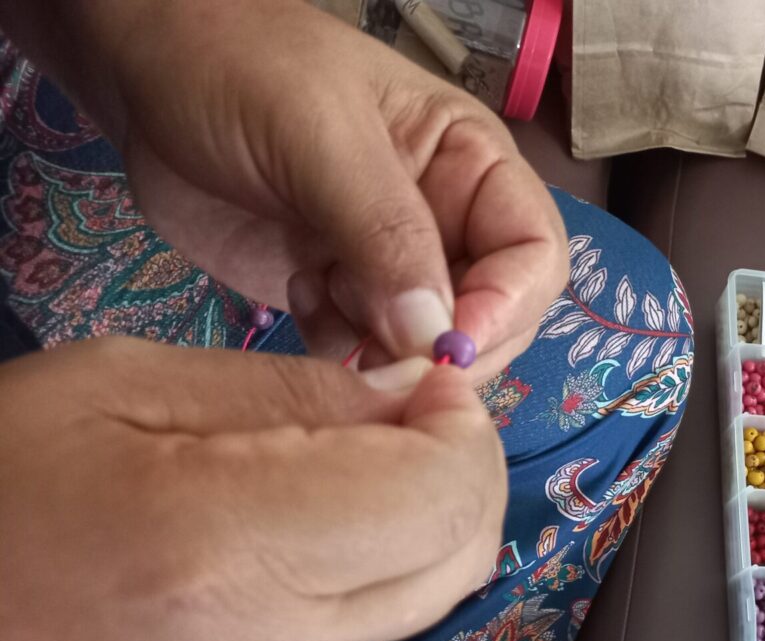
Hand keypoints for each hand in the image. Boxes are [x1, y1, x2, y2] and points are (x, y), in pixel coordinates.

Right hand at [0, 339, 505, 640]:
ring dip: (438, 512)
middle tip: (411, 404)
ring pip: (438, 594)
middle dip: (466, 465)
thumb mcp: (125, 382)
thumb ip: (292, 390)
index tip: (425, 378)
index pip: (439, 498)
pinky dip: (398, 557)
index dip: (461, 428)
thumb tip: (417, 389)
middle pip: (462, 553)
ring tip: (374, 447)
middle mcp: (279, 638)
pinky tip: (338, 508)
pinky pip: (384, 623)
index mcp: (231, 545)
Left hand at [83, 0, 567, 379]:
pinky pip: (366, 354)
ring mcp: (390, 265)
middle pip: (493, 317)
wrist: (141, 70)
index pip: (534, 254)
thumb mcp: (321, 134)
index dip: (507, 308)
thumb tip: (433, 336)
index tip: (447, 347)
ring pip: (428, 347)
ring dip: (385, 353)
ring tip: (323, 301)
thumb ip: (384, 232)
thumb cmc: (239, 69)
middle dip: (444, 347)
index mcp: (471, 165)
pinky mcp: (338, 295)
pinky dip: (339, 351)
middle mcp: (446, 222)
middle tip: (381, 360)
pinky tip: (299, 295)